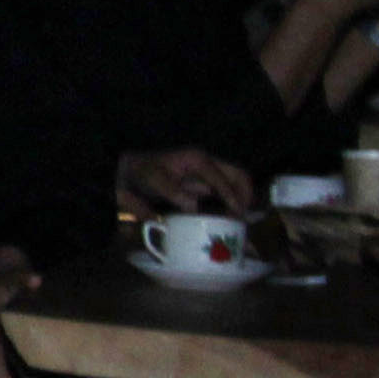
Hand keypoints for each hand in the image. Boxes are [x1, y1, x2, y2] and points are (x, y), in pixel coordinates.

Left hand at [117, 147, 255, 216]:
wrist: (132, 172)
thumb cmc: (143, 173)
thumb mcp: (155, 181)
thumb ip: (174, 193)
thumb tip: (195, 207)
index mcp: (198, 160)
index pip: (221, 178)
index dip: (231, 196)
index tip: (237, 213)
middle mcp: (207, 164)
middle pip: (238, 175)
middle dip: (245, 194)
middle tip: (243, 215)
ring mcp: (208, 173)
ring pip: (235, 182)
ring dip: (241, 198)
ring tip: (239, 218)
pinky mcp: (205, 183)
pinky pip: (225, 191)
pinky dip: (231, 201)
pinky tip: (230, 215)